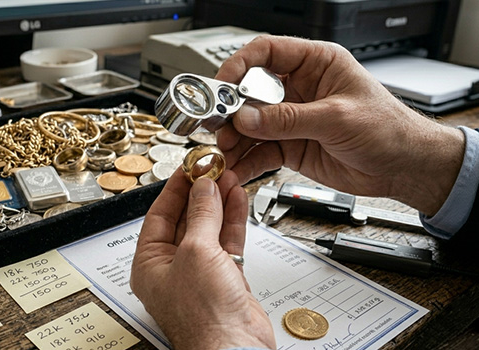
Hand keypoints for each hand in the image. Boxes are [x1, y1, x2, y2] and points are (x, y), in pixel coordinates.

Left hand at [130, 170, 274, 349]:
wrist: (235, 347)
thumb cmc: (204, 316)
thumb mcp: (196, 252)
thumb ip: (201, 215)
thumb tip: (203, 188)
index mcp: (150, 263)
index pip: (159, 216)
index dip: (174, 189)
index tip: (188, 168)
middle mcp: (172, 267)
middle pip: (185, 219)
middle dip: (200, 193)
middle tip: (212, 169)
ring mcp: (200, 273)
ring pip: (209, 228)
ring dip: (219, 203)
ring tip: (229, 177)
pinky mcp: (225, 278)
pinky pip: (227, 241)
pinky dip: (233, 220)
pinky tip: (238, 199)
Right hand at [215, 35, 464, 215]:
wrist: (404, 168)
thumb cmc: (389, 130)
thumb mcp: (336, 118)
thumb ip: (288, 119)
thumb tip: (247, 118)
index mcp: (315, 64)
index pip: (266, 53)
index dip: (239, 65)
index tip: (222, 84)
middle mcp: (299, 89)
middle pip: (250, 92)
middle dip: (230, 109)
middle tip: (216, 124)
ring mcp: (292, 119)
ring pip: (250, 125)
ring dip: (234, 139)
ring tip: (224, 151)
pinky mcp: (290, 146)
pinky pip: (259, 151)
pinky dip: (246, 161)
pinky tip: (237, 169)